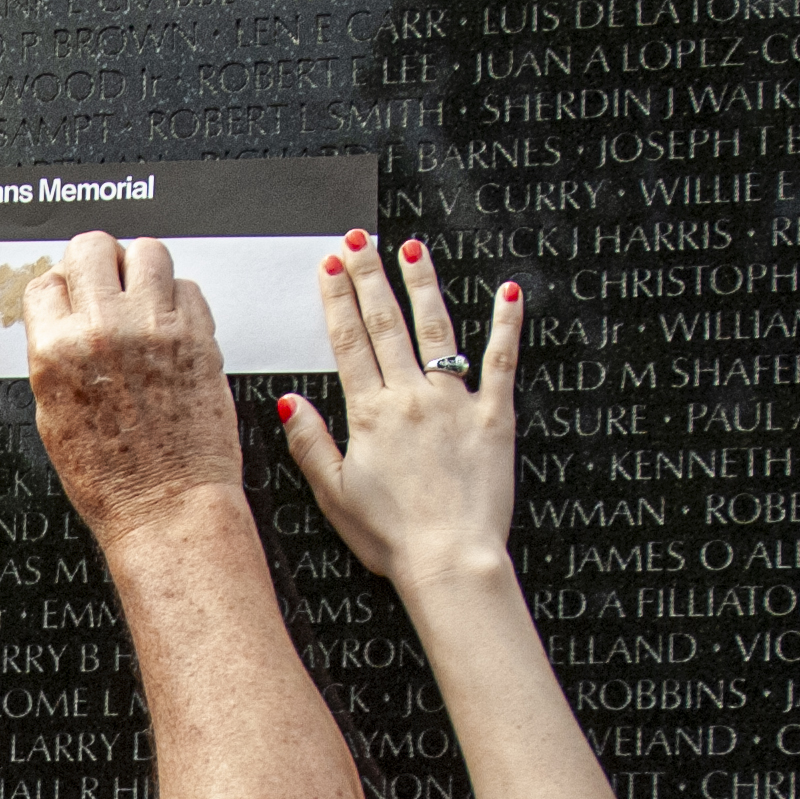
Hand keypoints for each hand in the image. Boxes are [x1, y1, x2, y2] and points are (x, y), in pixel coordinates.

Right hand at [23, 231, 243, 549]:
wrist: (166, 509)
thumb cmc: (112, 479)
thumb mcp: (54, 417)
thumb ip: (55, 357)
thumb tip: (62, 320)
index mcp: (56, 351)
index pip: (46, 281)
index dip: (59, 287)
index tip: (71, 298)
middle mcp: (103, 330)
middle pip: (92, 246)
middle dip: (97, 261)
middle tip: (106, 284)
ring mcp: (154, 328)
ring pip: (147, 250)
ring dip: (142, 269)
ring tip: (144, 298)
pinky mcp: (197, 335)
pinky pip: (188, 286)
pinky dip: (179, 299)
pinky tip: (172, 328)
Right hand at [278, 234, 523, 589]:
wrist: (450, 559)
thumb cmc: (392, 537)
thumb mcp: (334, 495)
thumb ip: (311, 443)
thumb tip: (291, 402)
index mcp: (370, 414)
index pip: (348, 342)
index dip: (337, 299)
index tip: (330, 264)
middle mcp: (410, 397)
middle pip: (386, 324)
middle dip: (370, 276)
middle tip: (360, 239)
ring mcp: (455, 402)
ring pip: (437, 329)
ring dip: (422, 285)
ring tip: (412, 249)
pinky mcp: (493, 416)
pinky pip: (502, 360)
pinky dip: (505, 324)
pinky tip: (508, 291)